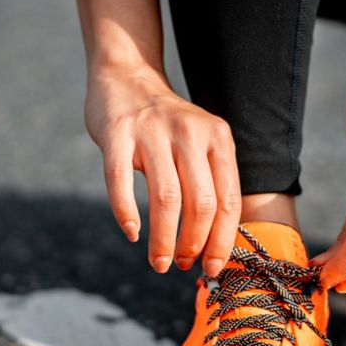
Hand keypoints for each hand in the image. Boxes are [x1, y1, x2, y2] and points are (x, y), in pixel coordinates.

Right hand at [84, 62, 240, 276]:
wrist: (126, 78)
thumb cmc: (166, 127)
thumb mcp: (201, 143)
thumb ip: (211, 182)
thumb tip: (214, 245)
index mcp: (218, 139)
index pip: (228, 200)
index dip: (221, 240)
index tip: (212, 267)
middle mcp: (190, 133)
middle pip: (201, 203)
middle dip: (193, 244)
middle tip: (181, 265)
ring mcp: (152, 131)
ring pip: (166, 198)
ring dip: (163, 239)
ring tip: (159, 262)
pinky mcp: (118, 133)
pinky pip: (121, 180)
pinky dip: (126, 212)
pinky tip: (131, 232)